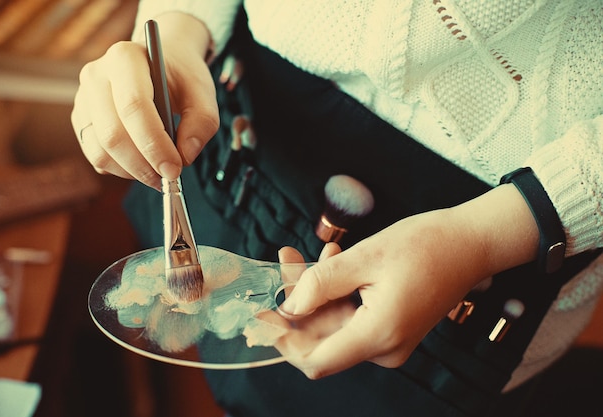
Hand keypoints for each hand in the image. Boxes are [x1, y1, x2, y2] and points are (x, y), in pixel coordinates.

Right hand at [70, 12, 218, 188]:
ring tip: (159, 173)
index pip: (133, 106)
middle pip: (113, 133)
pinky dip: (121, 170)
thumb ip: (202, 123)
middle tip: (170, 178)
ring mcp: (83, 99)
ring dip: (133, 172)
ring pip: (100, 150)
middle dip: (144, 165)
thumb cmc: (181, 78)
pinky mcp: (81, 121)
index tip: (175, 168)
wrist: (160, 66)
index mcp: (125, 58)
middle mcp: (96, 76)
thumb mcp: (203, 92)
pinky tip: (143, 164)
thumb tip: (185, 156)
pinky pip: (96, 157)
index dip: (154, 144)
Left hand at [271, 184, 538, 378]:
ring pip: (334, 324)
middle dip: (298, 301)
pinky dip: (338, 294)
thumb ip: (320, 283)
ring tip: (312, 255)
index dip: (284, 341)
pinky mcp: (393, 328)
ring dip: (317, 292)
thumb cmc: (426, 245)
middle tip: (288, 259)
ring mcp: (390, 340)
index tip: (263, 312)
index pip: (314, 360)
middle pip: (321, 338)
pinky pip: (352, 318)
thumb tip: (288, 306)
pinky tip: (336, 262)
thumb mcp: (365, 257)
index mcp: (378, 335)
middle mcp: (384, 348)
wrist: (471, 243)